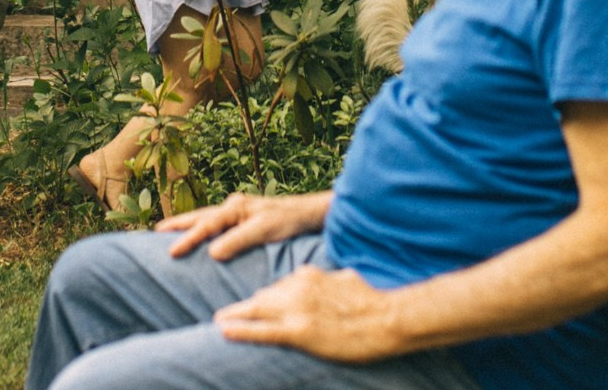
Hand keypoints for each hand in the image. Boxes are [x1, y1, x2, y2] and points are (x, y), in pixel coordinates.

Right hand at [160, 190, 329, 260]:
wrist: (312, 214)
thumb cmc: (290, 221)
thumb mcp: (265, 231)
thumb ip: (238, 240)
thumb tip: (211, 252)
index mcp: (235, 207)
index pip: (205, 225)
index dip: (187, 238)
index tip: (171, 251)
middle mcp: (233, 206)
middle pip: (200, 216)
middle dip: (178, 224)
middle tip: (156, 232)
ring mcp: (238, 211)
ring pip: (207, 218)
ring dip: (189, 225)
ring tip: (169, 232)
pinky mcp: (245, 219)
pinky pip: (217, 224)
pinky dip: (204, 229)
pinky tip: (201, 236)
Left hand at [215, 264, 403, 362]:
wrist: (388, 317)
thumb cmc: (375, 299)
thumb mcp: (346, 278)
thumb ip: (327, 278)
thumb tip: (320, 277)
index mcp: (309, 275)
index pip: (280, 285)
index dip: (270, 298)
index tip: (260, 303)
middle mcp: (298, 288)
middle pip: (263, 296)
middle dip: (247, 307)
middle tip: (227, 313)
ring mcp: (297, 310)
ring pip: (256, 310)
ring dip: (236, 315)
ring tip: (219, 320)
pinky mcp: (299, 332)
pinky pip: (262, 330)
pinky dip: (240, 330)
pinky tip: (223, 330)